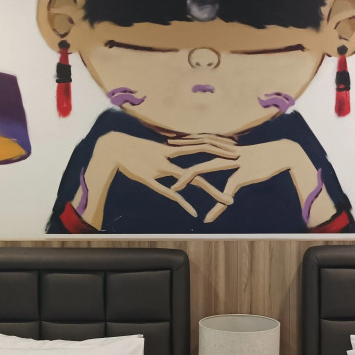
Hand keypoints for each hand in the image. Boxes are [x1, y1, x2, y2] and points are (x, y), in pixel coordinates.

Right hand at [76, 132, 234, 227]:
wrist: (112, 148)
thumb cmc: (134, 148)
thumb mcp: (155, 147)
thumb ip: (170, 150)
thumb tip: (180, 149)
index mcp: (172, 146)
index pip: (202, 142)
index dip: (219, 144)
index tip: (236, 146)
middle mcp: (171, 155)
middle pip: (203, 157)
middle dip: (223, 160)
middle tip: (242, 164)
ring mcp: (162, 167)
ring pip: (192, 178)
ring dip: (212, 190)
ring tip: (227, 201)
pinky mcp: (152, 179)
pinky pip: (170, 192)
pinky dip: (183, 202)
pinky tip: (195, 212)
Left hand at [171, 139, 335, 224]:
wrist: (284, 154)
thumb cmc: (266, 155)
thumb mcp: (247, 154)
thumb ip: (234, 156)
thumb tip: (228, 158)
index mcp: (228, 145)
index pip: (203, 138)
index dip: (186, 138)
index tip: (171, 138)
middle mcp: (229, 151)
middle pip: (200, 147)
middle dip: (181, 150)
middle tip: (163, 151)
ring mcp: (235, 163)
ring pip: (207, 168)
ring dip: (189, 177)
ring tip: (174, 187)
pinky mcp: (243, 175)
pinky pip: (226, 192)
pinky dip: (217, 207)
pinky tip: (208, 218)